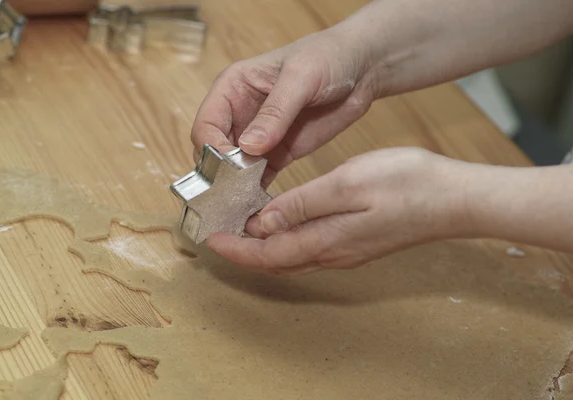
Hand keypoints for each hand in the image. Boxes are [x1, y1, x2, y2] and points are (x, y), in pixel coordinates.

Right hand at [190, 23, 381, 185]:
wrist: (361, 69)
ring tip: (243, 206)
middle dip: (220, 173)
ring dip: (235, 187)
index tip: (230, 167)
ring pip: (232, 169)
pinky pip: (258, 178)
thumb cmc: (327, 57)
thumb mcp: (300, 78)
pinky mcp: (277, 154)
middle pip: (213, 151)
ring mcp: (257, 137)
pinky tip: (260, 204)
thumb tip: (248, 146)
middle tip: (233, 195)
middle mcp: (239, 114)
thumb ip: (275, 112)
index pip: (206, 125)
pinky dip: (256, 192)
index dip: (212, 148)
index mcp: (232, 88)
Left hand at [206, 148, 471, 274]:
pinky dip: (288, 239)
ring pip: (293, 256)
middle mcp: (332, 252)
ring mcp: (347, 250)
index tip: (211, 239)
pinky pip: (310, 248)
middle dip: (245, 251)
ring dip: (265, 246)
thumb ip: (302, 205)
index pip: (267, 253)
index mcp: (325, 239)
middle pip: (277, 260)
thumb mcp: (346, 184)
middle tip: (220, 234)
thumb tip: (263, 223)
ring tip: (245, 228)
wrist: (454, 200)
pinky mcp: (358, 243)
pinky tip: (286, 222)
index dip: (237, 249)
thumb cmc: (406, 185)